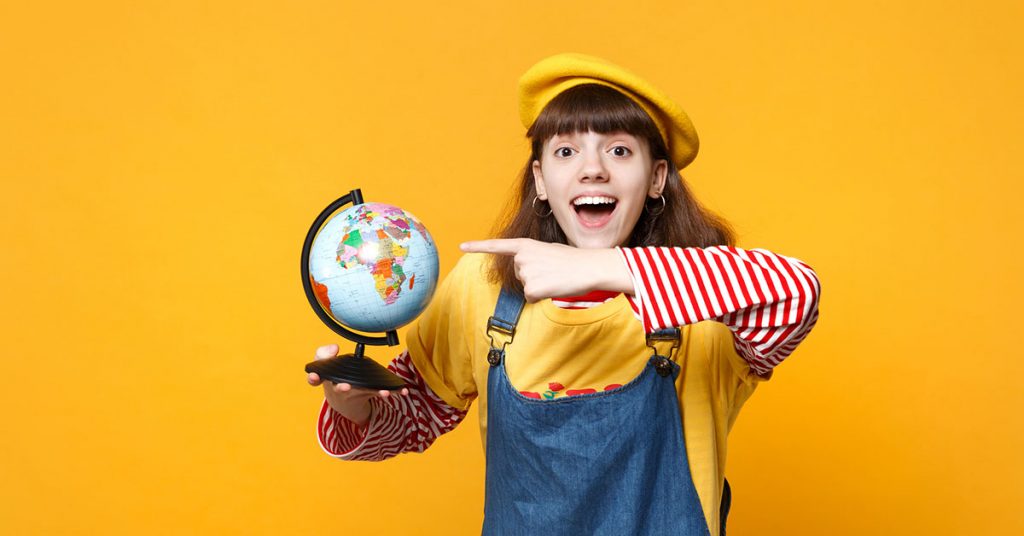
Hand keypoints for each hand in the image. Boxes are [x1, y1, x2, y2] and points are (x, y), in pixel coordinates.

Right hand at [306, 344, 408, 427]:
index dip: (313, 377)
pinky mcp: (370, 394)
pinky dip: (393, 392)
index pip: (314, 380)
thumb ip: (323, 354)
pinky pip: (381, 393)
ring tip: (383, 392)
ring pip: (365, 393)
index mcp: (326, 380)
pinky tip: (403, 391)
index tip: (314, 375)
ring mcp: (355, 394)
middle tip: (345, 387)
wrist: (344, 403)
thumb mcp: (325, 366)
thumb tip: (334, 348)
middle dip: (343, 388)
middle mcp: (340, 389)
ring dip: (375, 392)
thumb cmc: (335, 378)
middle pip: (340, 390)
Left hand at [459, 238, 632, 302]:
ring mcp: (525, 273)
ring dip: (540, 286)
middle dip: (533, 276)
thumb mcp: (548, 252)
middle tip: (552, 270)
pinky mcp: (531, 289)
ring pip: (525, 287)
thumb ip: (532, 259)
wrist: (589, 267)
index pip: (498, 245)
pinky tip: (554, 287)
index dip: (478, 246)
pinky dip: (542, 297)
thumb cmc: (573, 260)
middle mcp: (521, 258)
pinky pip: (531, 298)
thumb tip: (529, 276)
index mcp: (525, 245)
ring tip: (556, 277)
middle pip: (519, 274)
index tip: (461, 246)